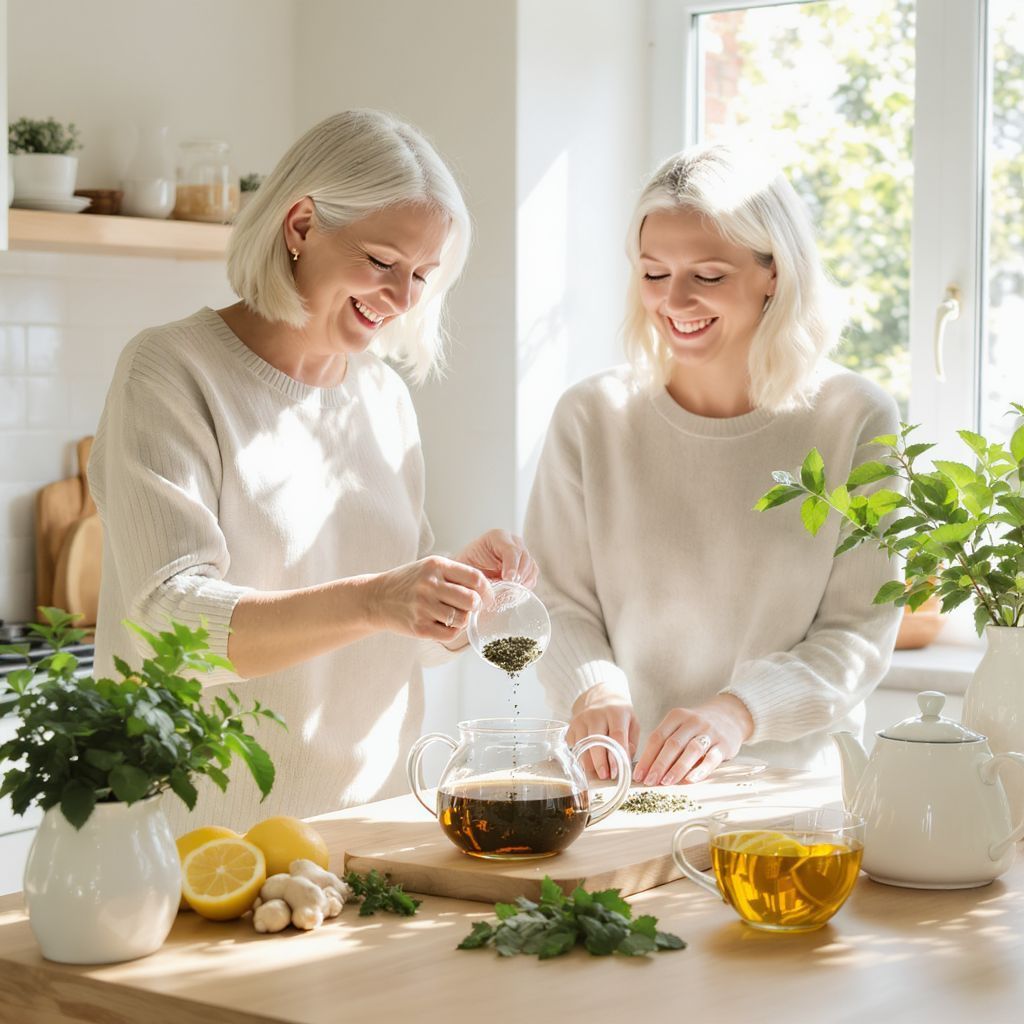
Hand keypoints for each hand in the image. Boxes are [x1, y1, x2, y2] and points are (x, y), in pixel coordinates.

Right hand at [368, 556, 488, 640]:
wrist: (376, 598)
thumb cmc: (409, 582)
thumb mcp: (429, 567)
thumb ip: (455, 573)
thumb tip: (485, 589)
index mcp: (436, 566)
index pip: (475, 578)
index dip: (486, 590)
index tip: (486, 596)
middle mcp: (429, 585)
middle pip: (471, 600)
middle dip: (476, 606)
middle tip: (470, 608)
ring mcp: (423, 607)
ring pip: (462, 619)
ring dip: (463, 620)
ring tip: (453, 616)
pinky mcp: (419, 627)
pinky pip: (450, 634)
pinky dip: (452, 632)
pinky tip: (444, 625)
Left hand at [453, 529, 538, 587]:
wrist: (468, 569)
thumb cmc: (466, 567)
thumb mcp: (469, 566)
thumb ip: (482, 573)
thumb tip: (498, 587)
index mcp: (497, 536)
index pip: (511, 550)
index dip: (512, 565)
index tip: (509, 579)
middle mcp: (513, 541)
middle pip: (524, 557)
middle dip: (519, 574)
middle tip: (512, 587)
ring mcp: (521, 552)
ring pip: (531, 566)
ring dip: (524, 580)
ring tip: (513, 590)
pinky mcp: (525, 565)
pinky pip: (532, 574)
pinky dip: (527, 584)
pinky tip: (516, 590)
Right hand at [567, 684, 638, 780]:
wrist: (601, 696)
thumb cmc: (620, 714)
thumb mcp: (632, 723)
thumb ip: (631, 743)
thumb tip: (625, 761)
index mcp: (616, 712)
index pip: (616, 736)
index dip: (615, 756)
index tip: (616, 772)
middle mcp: (597, 714)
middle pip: (596, 741)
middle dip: (599, 762)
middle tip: (605, 776)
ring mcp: (582, 718)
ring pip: (582, 745)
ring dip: (588, 763)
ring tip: (596, 773)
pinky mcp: (572, 724)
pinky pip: (573, 744)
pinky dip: (579, 756)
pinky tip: (586, 763)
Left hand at [634, 695, 753, 786]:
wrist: (730, 715)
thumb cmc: (697, 726)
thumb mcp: (680, 726)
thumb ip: (666, 742)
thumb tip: (646, 769)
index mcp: (677, 716)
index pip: (658, 737)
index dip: (647, 757)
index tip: (638, 775)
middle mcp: (692, 722)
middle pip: (673, 744)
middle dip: (659, 764)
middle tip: (649, 781)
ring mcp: (709, 732)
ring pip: (691, 750)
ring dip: (677, 768)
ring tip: (666, 782)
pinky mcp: (724, 744)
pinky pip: (711, 758)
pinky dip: (700, 769)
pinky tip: (690, 780)